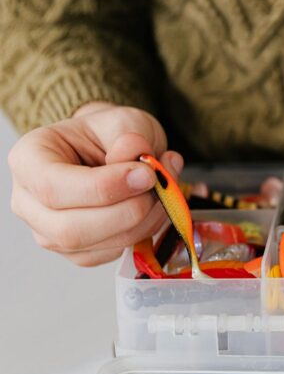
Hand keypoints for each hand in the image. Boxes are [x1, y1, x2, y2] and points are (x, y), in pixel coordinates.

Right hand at [8, 102, 182, 265]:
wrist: (116, 150)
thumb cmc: (111, 134)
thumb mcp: (123, 120)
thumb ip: (129, 136)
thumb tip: (135, 159)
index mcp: (28, 160)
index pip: (53, 187)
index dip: (105, 186)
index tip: (146, 174)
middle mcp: (29, 202)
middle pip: (72, 229)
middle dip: (128, 211)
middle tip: (159, 184)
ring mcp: (50, 233)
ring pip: (98, 245)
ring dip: (144, 221)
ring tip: (164, 189)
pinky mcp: (78, 252)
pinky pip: (114, 252)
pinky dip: (145, 231)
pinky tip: (154, 206)